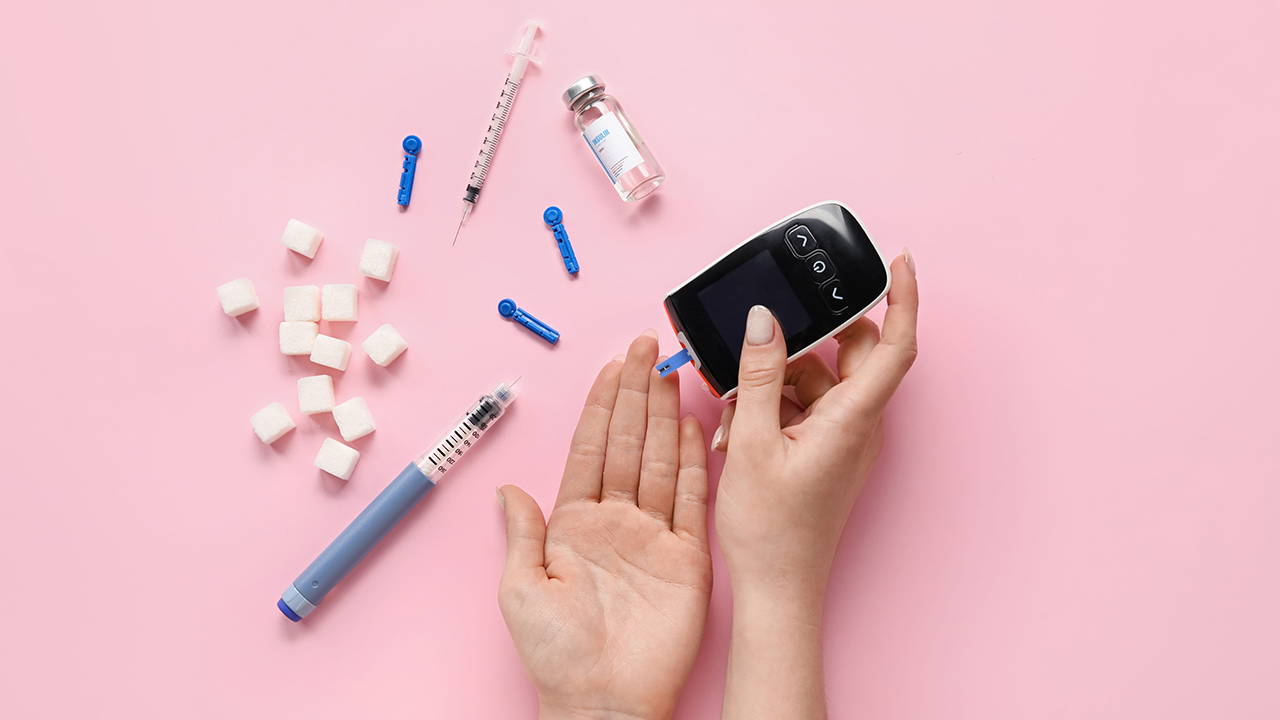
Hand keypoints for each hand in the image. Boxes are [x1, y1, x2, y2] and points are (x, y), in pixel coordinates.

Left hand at [498, 333, 711, 719]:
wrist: (604, 701)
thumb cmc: (557, 655)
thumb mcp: (521, 589)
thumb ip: (522, 533)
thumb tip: (507, 489)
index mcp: (574, 524)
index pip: (591, 450)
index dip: (601, 406)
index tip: (612, 366)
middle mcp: (616, 522)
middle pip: (627, 444)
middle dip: (636, 393)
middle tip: (647, 346)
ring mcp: (654, 537)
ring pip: (659, 462)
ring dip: (665, 415)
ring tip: (671, 371)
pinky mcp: (688, 558)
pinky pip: (692, 500)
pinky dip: (693, 463)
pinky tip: (693, 427)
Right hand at [715, 251, 917, 718]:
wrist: (776, 590)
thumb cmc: (769, 530)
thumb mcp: (750, 442)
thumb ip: (758, 376)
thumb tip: (762, 320)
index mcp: (852, 418)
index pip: (894, 345)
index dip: (902, 298)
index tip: (898, 260)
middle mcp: (857, 425)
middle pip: (848, 356)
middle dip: (805, 343)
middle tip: (763, 343)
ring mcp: (842, 439)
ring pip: (818, 381)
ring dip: (776, 382)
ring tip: (733, 409)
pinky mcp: (825, 452)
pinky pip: (805, 408)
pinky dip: (774, 407)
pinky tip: (737, 427)